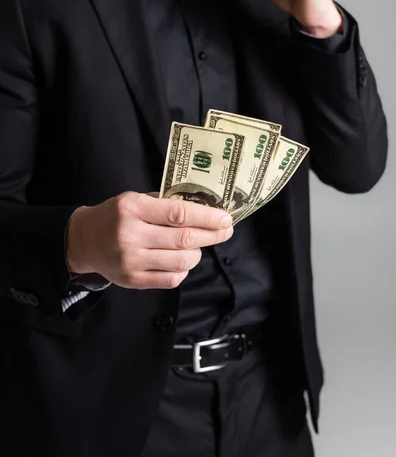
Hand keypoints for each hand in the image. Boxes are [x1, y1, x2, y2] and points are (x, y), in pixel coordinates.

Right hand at [66, 192, 232, 289]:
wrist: (85, 240)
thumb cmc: (115, 215)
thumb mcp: (135, 199)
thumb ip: (165, 203)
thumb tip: (204, 208)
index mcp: (132, 208)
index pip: (179, 213)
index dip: (207, 217)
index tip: (225, 218)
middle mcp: (131, 235)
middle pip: (184, 238)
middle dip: (211, 235)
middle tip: (225, 231)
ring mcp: (132, 261)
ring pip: (182, 261)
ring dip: (198, 253)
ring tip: (198, 245)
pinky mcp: (133, 280)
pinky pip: (171, 279)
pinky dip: (184, 269)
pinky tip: (183, 260)